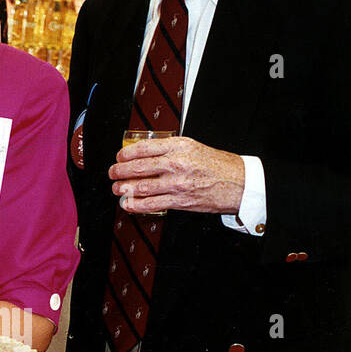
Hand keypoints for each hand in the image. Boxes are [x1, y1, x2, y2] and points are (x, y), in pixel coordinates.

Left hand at [111, 135, 244, 214]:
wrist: (238, 182)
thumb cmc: (217, 164)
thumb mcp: (193, 147)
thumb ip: (171, 149)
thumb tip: (146, 153)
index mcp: (179, 146)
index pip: (144, 147)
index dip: (126, 153)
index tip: (119, 156)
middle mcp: (176, 163)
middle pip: (139, 167)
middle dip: (120, 171)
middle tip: (113, 173)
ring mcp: (177, 183)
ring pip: (142, 187)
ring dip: (125, 189)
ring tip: (117, 189)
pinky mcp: (180, 201)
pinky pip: (152, 204)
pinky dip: (136, 205)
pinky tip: (128, 204)